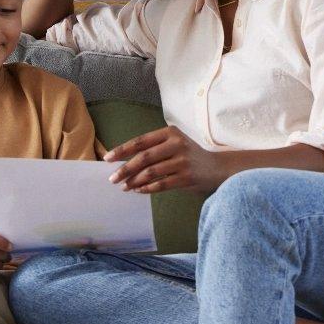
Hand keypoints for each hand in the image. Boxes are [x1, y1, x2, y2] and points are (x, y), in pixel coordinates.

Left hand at [105, 125, 222, 193]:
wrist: (216, 167)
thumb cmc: (188, 155)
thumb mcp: (173, 144)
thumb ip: (153, 148)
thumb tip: (123, 160)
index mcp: (170, 132)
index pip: (141, 141)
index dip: (122, 150)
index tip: (107, 159)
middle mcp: (177, 144)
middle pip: (144, 157)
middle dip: (125, 169)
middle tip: (112, 178)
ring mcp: (183, 161)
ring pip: (151, 172)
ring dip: (134, 181)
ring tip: (124, 186)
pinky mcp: (187, 177)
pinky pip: (161, 184)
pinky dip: (147, 188)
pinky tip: (138, 190)